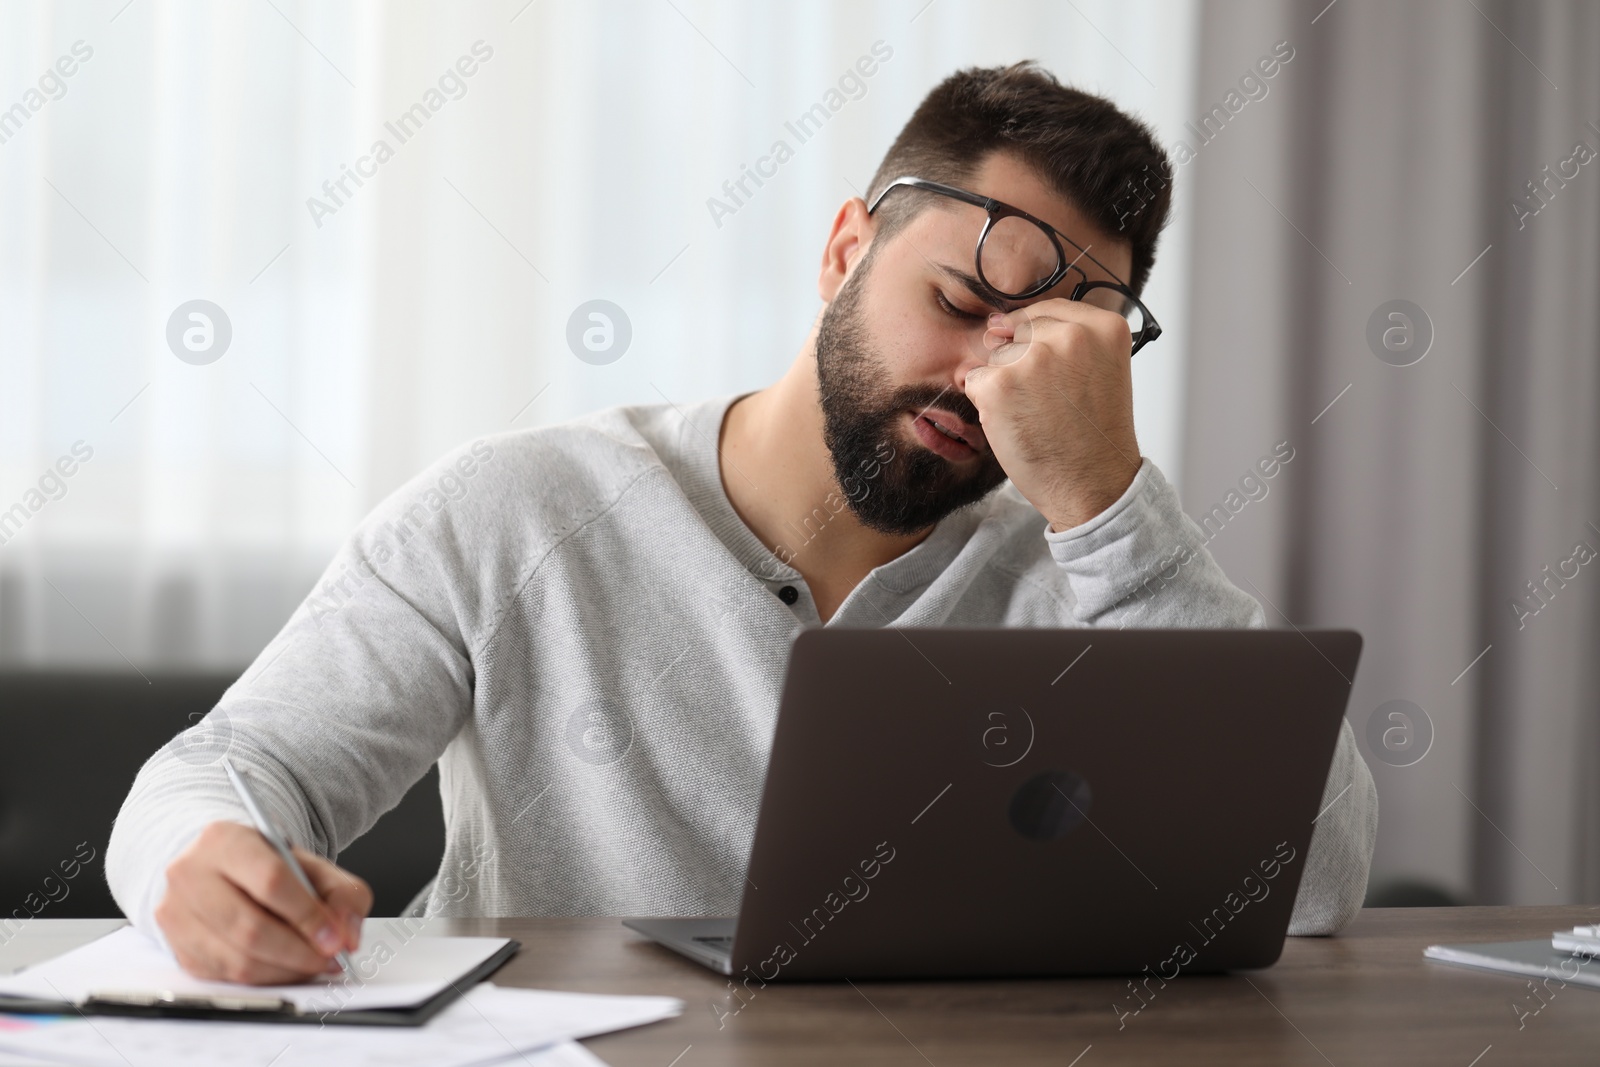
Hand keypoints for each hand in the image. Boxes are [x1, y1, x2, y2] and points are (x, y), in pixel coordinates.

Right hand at [155, 820, 371, 984]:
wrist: (220, 870)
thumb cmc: (265, 867)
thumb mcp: (311, 865)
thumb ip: (342, 894)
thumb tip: (347, 933)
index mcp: (224, 840)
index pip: (270, 880)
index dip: (307, 915)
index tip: (334, 937)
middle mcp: (190, 874)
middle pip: (250, 927)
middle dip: (299, 950)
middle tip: (329, 956)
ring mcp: (177, 914)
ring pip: (237, 959)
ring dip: (285, 970)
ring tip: (314, 964)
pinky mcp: (178, 949)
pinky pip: (227, 976)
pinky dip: (265, 979)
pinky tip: (287, 968)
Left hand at [962, 298, 1141, 530]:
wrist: (1092, 485)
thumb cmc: (1092, 435)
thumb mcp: (1097, 371)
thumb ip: (1061, 339)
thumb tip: (995, 324)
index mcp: (1103, 326)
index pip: (1048, 311)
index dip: (1037, 340)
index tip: (1049, 371)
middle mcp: (1070, 334)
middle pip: (1018, 333)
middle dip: (1022, 365)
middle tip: (1049, 404)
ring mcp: (1033, 357)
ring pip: (995, 358)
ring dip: (1004, 386)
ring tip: (1035, 416)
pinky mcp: (999, 383)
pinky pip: (975, 381)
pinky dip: (986, 405)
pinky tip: (1016, 424)